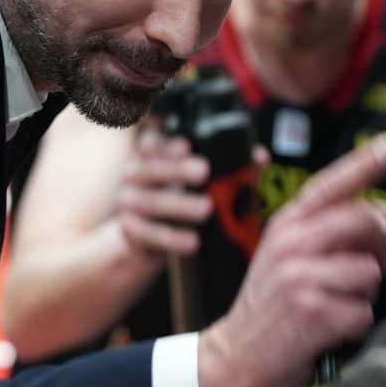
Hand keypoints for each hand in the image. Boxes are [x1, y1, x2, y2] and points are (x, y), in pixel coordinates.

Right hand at [114, 128, 216, 259]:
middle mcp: (132, 176)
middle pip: (151, 169)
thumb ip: (224, 165)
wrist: (142, 238)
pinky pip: (149, 234)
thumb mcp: (189, 178)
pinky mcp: (130, 231)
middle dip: (177, 170)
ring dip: (179, 205)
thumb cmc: (173, 197)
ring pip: (151, 202)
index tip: (187, 146)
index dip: (166, 144)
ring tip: (207, 209)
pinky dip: (172, 238)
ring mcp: (127, 203)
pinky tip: (192, 242)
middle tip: (204, 171)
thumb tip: (258, 157)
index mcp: (147, 156)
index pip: (151, 144)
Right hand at [198, 135, 385, 386]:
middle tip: (381, 263)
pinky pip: (365, 312)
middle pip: (367, 221)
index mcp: (286, 223)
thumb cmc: (272, 303)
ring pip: (371, 271)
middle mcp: (291, 243)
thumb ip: (327, 228)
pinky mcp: (312, 313)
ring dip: (367, 293)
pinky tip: (331, 328)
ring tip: (338, 302)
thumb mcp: (285, 253)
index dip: (366, 163)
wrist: (235, 354)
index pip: (332, 185)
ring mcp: (300, 277)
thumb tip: (385, 214)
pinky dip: (357, 325)